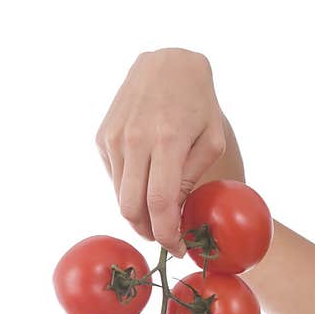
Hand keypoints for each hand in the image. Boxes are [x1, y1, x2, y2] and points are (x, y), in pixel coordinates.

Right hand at [95, 48, 226, 257]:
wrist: (168, 64)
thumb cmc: (200, 105)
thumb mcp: (212, 141)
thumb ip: (193, 177)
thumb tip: (175, 212)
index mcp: (167, 142)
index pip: (160, 204)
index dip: (167, 235)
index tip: (179, 249)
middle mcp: (134, 140)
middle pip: (132, 208)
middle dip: (150, 232)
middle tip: (169, 239)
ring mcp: (113, 138)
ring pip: (119, 196)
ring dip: (139, 214)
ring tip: (162, 215)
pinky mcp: (102, 136)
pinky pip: (114, 178)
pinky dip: (130, 190)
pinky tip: (149, 181)